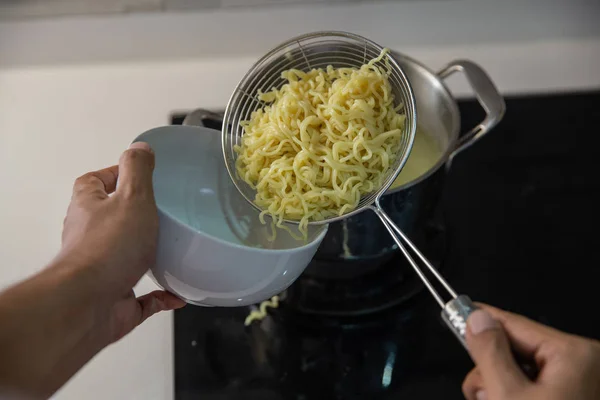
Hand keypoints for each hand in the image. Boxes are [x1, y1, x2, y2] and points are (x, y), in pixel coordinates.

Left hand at [0, 142, 185, 397]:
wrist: (90, 303)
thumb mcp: (132, 196)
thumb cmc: (108, 247)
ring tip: (176, 249)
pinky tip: (179, 293)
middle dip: (139, 216)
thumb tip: (139, 148)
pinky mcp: (116, 297)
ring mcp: (103, 268)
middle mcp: (91, 235)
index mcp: (89, 205)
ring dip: (149, 254)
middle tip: (168, 212)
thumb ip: (138, 170)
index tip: (146, 176)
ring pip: (128, 256)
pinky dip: (161, 294)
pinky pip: (143, 296)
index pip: (98, 181)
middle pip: (114, 218)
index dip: (120, 175)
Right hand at [462, 304, 599, 399]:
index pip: (514, 323)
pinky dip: (516, 394)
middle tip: (483, 393)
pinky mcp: (573, 395)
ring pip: (522, 368)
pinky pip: (535, 384)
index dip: (480, 320)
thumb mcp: (509, 396)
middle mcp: (584, 363)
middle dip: (492, 368)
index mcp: (575, 354)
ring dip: (500, 385)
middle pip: (516, 348)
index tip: (456, 312)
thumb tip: (478, 320)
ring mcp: (580, 382)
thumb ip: (490, 353)